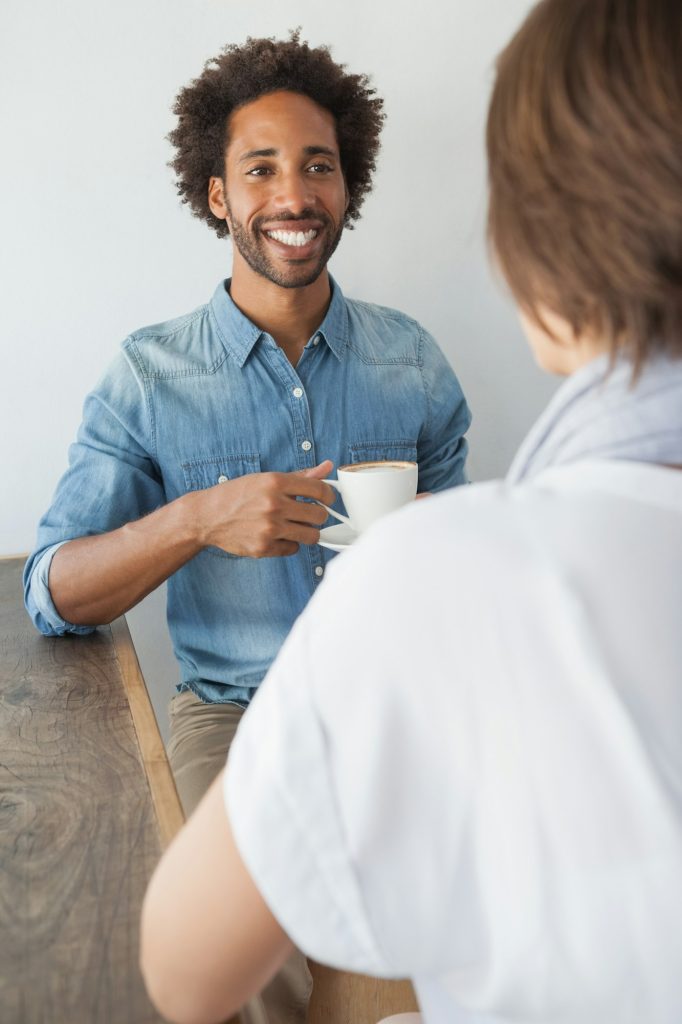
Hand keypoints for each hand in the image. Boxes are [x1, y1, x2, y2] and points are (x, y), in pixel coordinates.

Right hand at [192, 460, 335, 557]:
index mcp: (275, 483)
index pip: (319, 490)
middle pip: (319, 515)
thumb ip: (300, 476)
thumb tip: (327, 468)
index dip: (329, 496)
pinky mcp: (263, 548)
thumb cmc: (237, 495)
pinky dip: (290, 544)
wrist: (207, 516)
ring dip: (307, 532)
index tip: (328, 499)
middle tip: (309, 514)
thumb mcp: (266, 479)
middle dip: (318, 515)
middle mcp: (273, 505)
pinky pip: (293, 549)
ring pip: (311, 536)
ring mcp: (268, 528)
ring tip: (296, 526)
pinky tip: (278, 535)